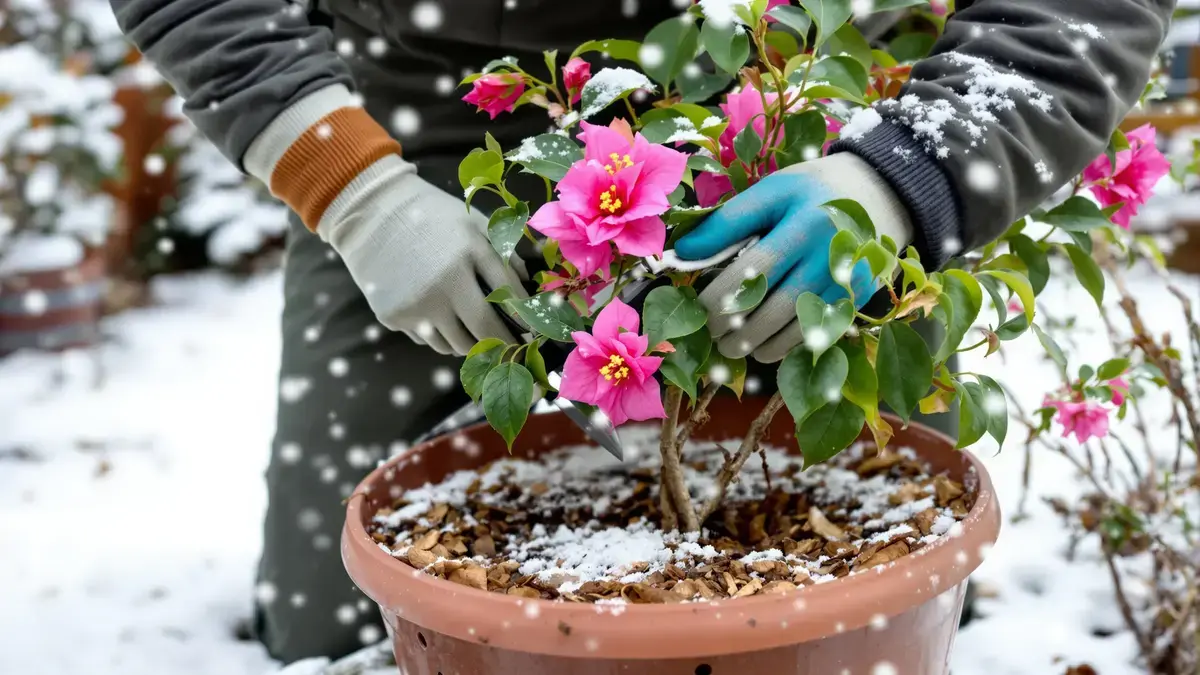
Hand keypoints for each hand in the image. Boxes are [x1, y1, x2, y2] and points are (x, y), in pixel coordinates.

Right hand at [318, 155, 526, 354]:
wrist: (370, 212)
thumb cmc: (431, 216)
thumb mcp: (472, 223)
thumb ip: (503, 252)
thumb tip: (526, 289)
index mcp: (469, 252)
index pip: (510, 296)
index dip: (526, 318)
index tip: (534, 330)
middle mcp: (445, 282)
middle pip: (485, 330)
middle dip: (506, 344)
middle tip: (514, 350)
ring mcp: (417, 303)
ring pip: (456, 344)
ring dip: (471, 344)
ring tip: (475, 333)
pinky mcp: (394, 316)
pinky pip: (429, 340)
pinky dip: (440, 336)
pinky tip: (439, 317)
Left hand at [674, 153, 912, 362]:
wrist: (881, 193)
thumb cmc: (813, 190)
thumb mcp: (772, 190)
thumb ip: (728, 221)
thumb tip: (683, 252)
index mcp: (803, 225)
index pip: (750, 273)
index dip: (717, 297)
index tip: (696, 308)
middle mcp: (828, 259)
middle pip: (770, 309)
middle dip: (732, 328)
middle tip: (709, 333)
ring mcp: (846, 285)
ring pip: (792, 331)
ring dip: (754, 344)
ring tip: (730, 345)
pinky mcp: (858, 301)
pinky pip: (814, 336)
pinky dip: (783, 347)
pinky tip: (763, 346)